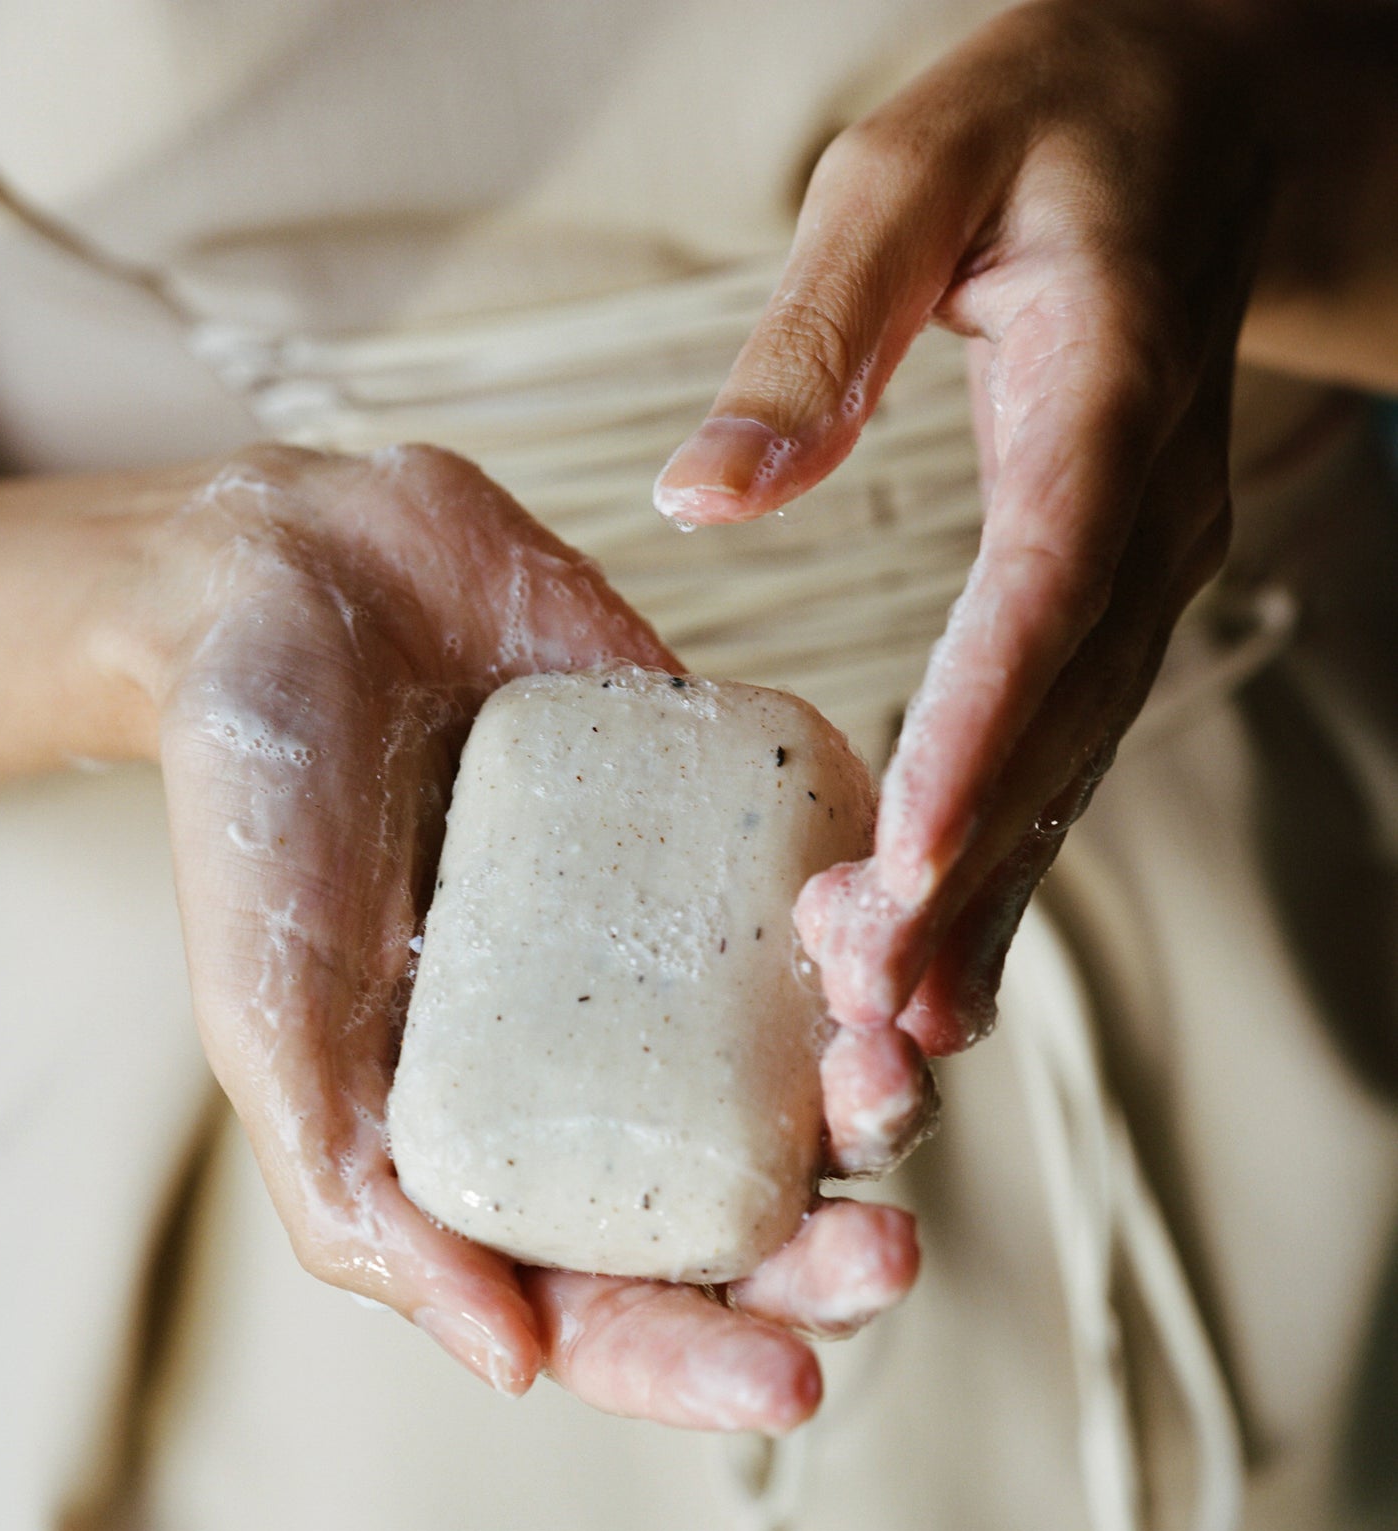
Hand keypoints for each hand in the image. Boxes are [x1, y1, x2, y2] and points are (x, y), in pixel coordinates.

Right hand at [131, 443, 915, 1428]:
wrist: (296, 589)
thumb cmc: (255, 819)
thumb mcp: (274, 1030)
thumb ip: (363, 1202)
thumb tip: (517, 1363)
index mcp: (502, 1143)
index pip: (616, 1299)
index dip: (706, 1365)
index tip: (797, 1391)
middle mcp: (610, 1061)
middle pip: (749, 1204)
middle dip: (829, 1249)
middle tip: (884, 1248)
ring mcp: (680, 945)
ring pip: (817, 1066)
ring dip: (881, 1095)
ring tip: (884, 1066)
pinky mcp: (728, 826)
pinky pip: (839, 900)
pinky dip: (884, 928)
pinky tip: (876, 918)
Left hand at [654, 0, 1264, 1161]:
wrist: (1195, 126)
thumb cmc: (1048, 128)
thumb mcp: (915, 172)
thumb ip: (821, 326)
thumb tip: (704, 490)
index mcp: (1102, 408)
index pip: (1042, 595)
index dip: (981, 733)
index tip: (905, 860)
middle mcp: (1140, 522)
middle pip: (1059, 724)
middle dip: (973, 874)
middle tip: (885, 1015)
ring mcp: (1136, 573)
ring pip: (1065, 761)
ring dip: (990, 899)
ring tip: (904, 1035)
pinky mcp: (1101, 603)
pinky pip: (1052, 745)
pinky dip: (997, 851)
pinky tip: (936, 949)